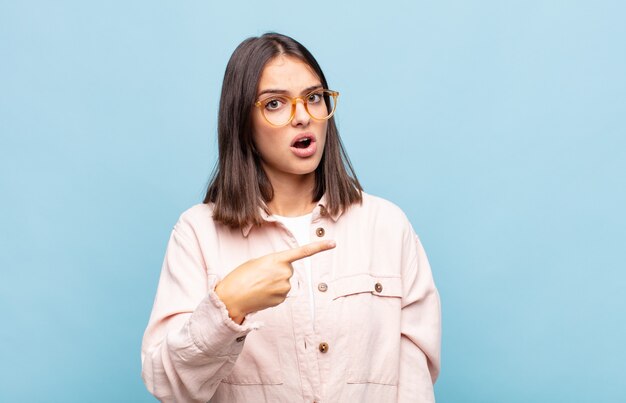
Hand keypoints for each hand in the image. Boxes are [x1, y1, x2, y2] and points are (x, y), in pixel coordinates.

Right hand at [214, 240, 335, 323]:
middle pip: (288, 270)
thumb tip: (283, 274)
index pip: (303, 252)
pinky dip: (272, 293)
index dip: (319, 247)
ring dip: (274, 283)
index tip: (333, 243)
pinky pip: (281, 293)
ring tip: (258, 285)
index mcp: (278, 259)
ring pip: (284, 282)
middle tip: (260, 276)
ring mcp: (285, 287)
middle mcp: (285, 273)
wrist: (232, 297)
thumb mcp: (257, 262)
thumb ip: (274, 263)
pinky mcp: (282, 299)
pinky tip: (261, 293)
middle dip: (277, 272)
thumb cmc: (241, 276)